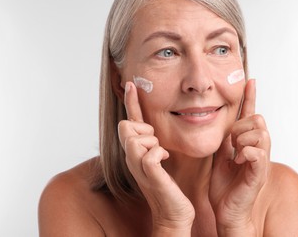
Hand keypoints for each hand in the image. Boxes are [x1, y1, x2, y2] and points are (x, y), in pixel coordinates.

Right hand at [117, 82, 193, 234]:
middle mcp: (132, 158)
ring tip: (161, 155)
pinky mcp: (150, 177)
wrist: (173, 213)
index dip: (130, 102)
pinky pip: (149, 154)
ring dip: (152, 143)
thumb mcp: (159, 158)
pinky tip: (164, 160)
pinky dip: (158, 153)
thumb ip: (155, 141)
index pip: (128, 122)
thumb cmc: (169, 186)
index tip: (131, 83)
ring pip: (134, 138)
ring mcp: (139, 168)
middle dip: (142, 130)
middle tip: (156, 143)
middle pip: (125, 126)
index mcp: (135, 152)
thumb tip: (155, 126)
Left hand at [209, 79, 270, 234]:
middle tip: (231, 142)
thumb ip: (225, 141)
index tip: (250, 81)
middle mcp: (257, 150)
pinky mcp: (259, 173)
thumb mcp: (220, 157)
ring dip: (244, 138)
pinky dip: (246, 152)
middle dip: (241, 125)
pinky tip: (237, 160)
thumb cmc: (225, 188)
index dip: (250, 98)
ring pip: (261, 132)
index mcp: (247, 145)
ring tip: (235, 152)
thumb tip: (225, 125)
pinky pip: (259, 152)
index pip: (251, 116)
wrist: (226, 211)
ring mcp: (260, 161)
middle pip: (258, 120)